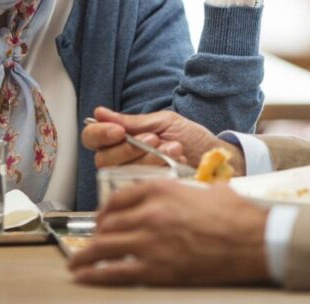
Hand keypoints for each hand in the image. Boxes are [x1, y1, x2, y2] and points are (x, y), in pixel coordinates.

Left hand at [70, 179, 269, 285]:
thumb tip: (177, 202)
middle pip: (108, 222)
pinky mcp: (155, 269)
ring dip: (85, 255)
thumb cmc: (236, 214)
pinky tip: (84, 276)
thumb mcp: (204, 190)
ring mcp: (149, 241)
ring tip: (77, 262)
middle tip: (91, 242)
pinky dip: (94, 274)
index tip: (102, 218)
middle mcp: (149, 212)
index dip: (106, 210)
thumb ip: (181, 193)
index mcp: (160, 189)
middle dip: (96, 234)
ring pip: (103, 246)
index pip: (119, 197)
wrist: (253, 239)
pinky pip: (114, 271)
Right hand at [81, 107, 245, 173]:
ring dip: (149, 158)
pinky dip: (160, 171)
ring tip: (173, 148)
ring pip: (121, 173)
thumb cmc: (192, 139)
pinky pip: (140, 186)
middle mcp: (122, 160)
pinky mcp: (146, 195)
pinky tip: (176, 163)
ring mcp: (133, 179)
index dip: (101, 134)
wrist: (217, 158)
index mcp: (122, 138)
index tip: (119, 131)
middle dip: (130, 148)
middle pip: (103, 158)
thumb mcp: (163, 123)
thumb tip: (99, 113)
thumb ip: (132, 122)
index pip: (92, 138)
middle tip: (154, 140)